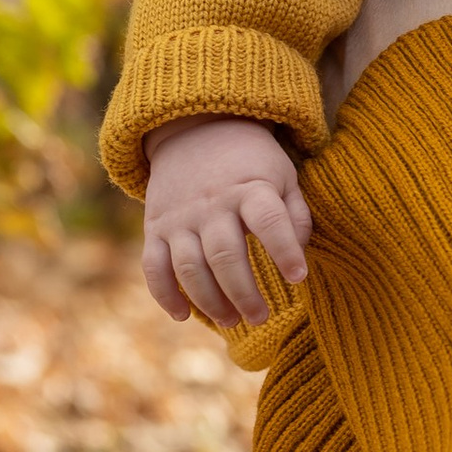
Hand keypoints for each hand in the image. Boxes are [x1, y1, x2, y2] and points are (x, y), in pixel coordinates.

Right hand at [143, 116, 312, 325]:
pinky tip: (183, 315)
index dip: (285, 251)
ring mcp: (180, 218)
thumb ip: (295, 216)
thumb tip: (298, 259)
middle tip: (261, 318)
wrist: (196, 129)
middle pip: (225, 255)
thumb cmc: (251, 163)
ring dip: (210, 301)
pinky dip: (165, 294)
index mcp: (250, 188)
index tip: (298, 278)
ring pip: (189, 267)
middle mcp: (212, 204)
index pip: (270, 222)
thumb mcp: (283, 176)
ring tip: (233, 321)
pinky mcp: (156, 228)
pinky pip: (153, 267)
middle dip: (244, 293)